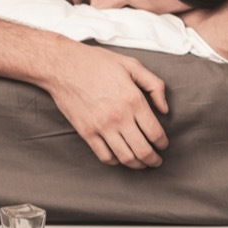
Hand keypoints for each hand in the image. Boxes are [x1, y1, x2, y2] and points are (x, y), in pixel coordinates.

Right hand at [44, 43, 169, 167]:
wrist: (63, 66)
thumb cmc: (97, 63)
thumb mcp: (131, 65)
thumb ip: (154, 85)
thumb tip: (164, 109)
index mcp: (133, 100)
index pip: (155, 133)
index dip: (163, 144)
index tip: (163, 145)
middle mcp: (119, 117)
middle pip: (143, 150)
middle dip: (153, 160)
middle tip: (156, 161)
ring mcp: (101, 126)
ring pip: (125, 157)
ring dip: (137, 165)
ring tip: (141, 164)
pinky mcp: (86, 132)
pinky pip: (104, 156)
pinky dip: (115, 161)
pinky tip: (119, 157)